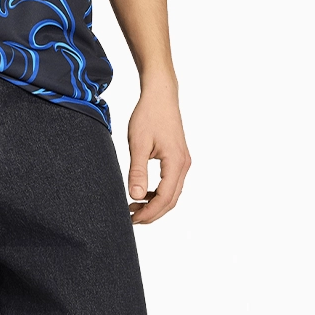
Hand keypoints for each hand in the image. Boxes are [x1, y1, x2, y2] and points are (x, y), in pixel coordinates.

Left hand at [127, 84, 190, 224]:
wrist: (160, 95)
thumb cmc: (149, 115)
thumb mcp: (138, 143)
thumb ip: (137, 171)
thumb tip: (135, 196)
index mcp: (176, 163)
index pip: (164, 198)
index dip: (148, 213)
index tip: (131, 219)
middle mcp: (184, 164)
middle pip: (171, 200)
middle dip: (152, 213)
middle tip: (131, 218)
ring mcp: (183, 162)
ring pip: (172, 193)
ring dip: (155, 204)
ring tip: (134, 207)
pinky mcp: (179, 158)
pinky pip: (172, 183)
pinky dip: (159, 193)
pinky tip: (144, 193)